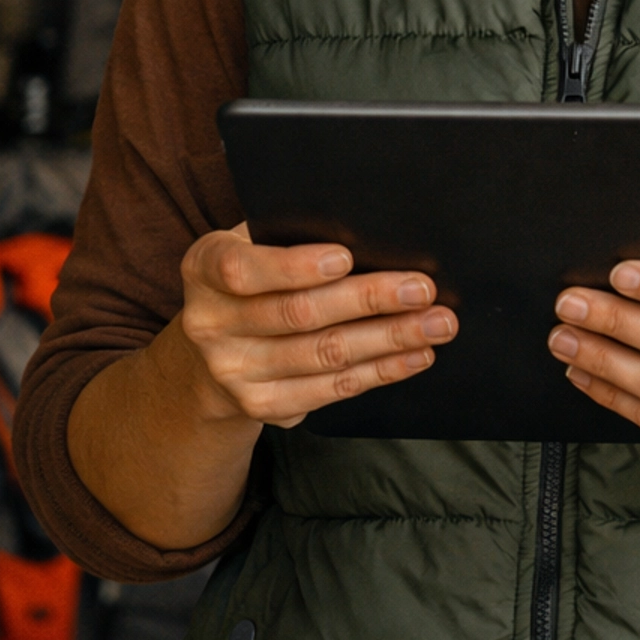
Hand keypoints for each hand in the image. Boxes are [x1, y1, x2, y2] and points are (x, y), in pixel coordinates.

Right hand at [177, 222, 455, 428]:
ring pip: (323, 354)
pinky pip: (331, 389)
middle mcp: (208, 324)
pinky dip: (380, 371)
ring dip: (388, 339)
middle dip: (368, 299)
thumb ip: (289, 236)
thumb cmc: (252, 279)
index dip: (295, 265)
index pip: (243, 269)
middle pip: (298, 314)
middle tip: (422, 289)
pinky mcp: (262, 406)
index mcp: (203, 269)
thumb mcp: (251, 246)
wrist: (210, 353)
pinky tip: (415, 355)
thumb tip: (372, 233)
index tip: (347, 256)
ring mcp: (233, 372)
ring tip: (436, 323)